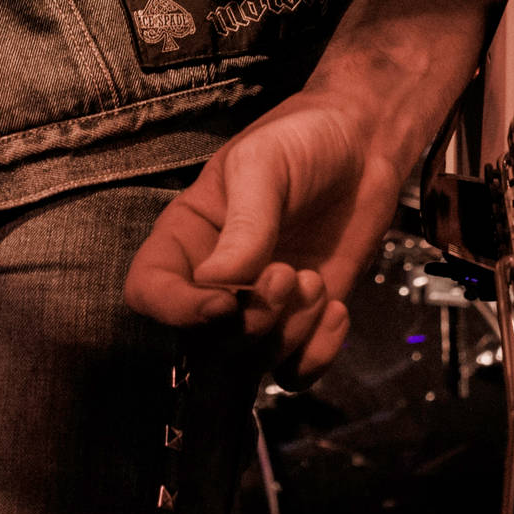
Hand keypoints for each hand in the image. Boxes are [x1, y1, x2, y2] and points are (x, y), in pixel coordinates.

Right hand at [124, 91, 408, 374]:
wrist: (365, 144)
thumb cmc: (301, 140)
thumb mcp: (264, 165)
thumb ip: (243, 223)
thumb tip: (216, 283)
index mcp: (186, 237)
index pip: (148, 291)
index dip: (176, 310)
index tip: (224, 302)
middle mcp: (213, 281)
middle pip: (201, 343)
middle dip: (249, 325)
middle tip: (288, 276)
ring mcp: (259, 306)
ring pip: (249, 363)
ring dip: (287, 335)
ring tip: (314, 281)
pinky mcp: (302, 322)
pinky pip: (294, 373)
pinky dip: (317, 355)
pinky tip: (337, 307)